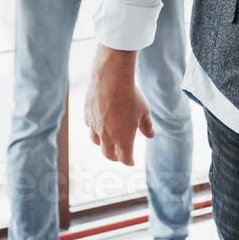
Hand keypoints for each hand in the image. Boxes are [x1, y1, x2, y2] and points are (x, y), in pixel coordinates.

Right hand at [85, 46, 153, 165]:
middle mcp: (107, 136)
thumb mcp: (144, 111)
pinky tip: (99, 122)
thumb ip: (147, 126)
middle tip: (119, 155)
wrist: (111, 78)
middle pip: (109, 154)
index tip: (131, 161)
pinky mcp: (87, 115)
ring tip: (107, 141)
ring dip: (103, 144)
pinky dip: (95, 128)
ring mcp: (95, 126)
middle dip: (115, 156)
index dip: (129, 161)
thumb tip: (151, 135)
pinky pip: (90, 126)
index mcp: (123, 139)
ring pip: (96, 142)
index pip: (125, 159)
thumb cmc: (131, 95)